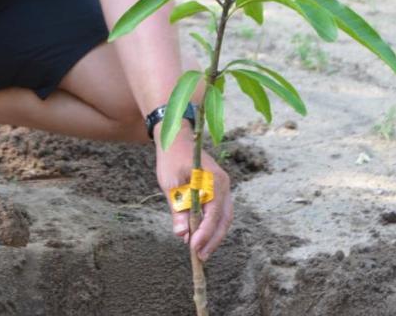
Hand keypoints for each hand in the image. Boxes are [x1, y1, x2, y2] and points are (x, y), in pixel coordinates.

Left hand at [155, 134, 232, 260]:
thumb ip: (177, 209)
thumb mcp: (170, 184)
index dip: (205, 233)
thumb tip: (181, 234)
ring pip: (224, 217)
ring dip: (214, 236)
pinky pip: (219, 212)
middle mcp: (223, 184)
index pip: (213, 213)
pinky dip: (212, 226)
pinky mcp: (218, 190)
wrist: (176, 139)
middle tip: (200, 257)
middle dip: (213, 239)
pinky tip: (201, 237)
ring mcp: (223, 187)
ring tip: (201, 252)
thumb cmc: (171, 159)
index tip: (194, 247)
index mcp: (214, 180)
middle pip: (224, 218)